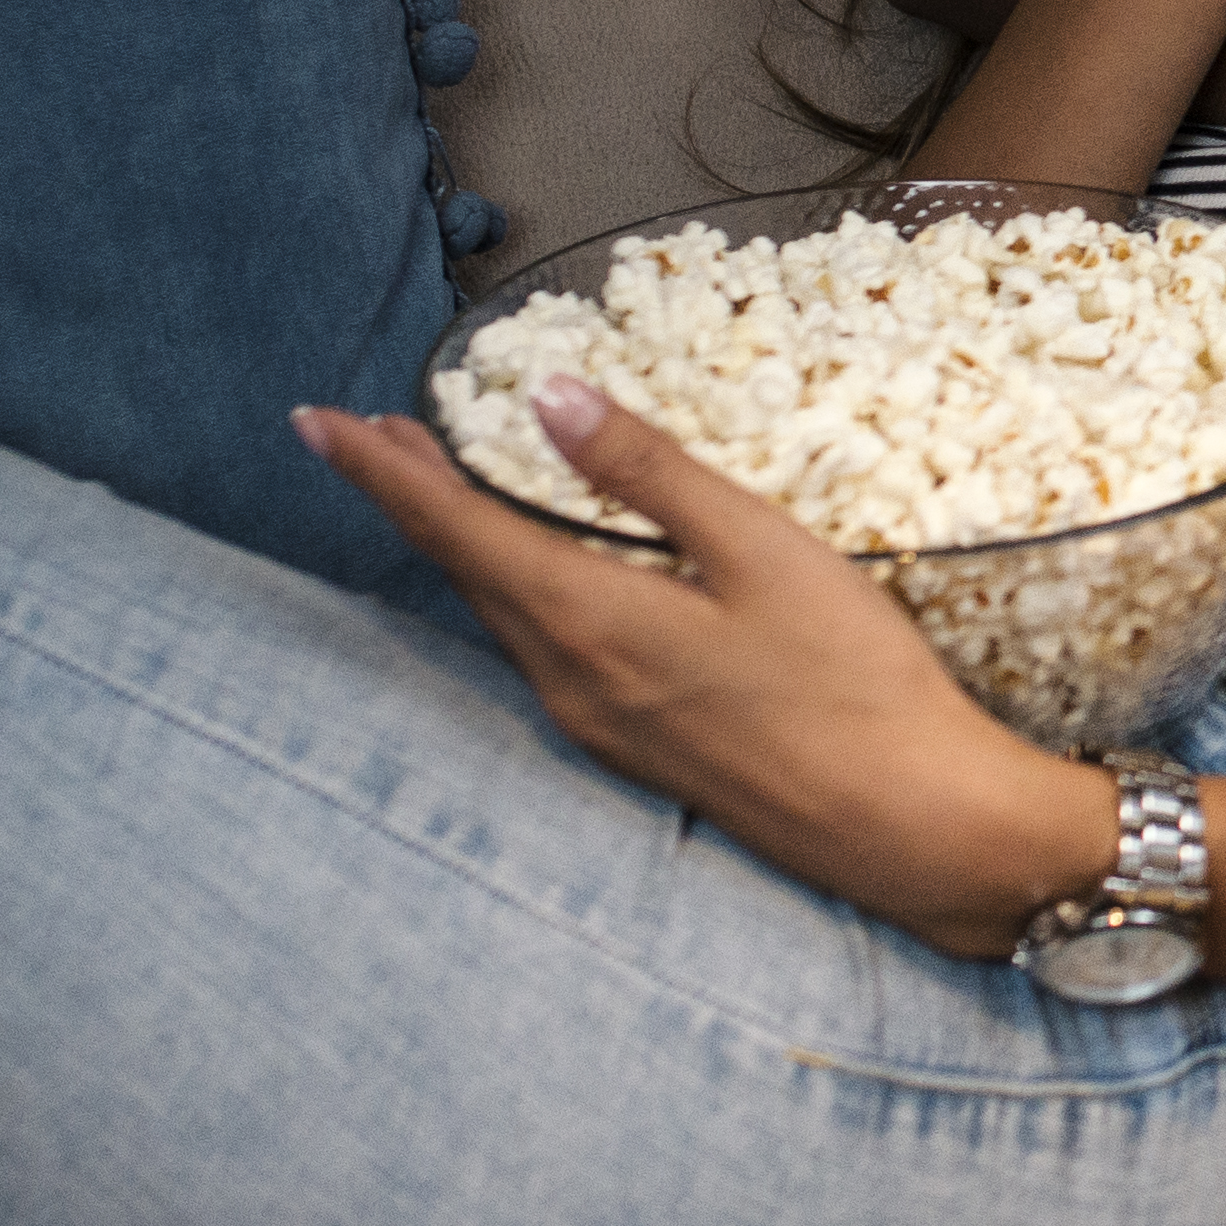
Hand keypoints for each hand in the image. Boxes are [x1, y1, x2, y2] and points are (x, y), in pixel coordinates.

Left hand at [294, 395, 1115, 959]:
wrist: (912, 830)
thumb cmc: (852, 684)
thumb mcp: (761, 550)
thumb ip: (649, 472)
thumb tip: (548, 396)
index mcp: (589, 623)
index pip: (452, 529)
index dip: (378, 471)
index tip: (312, 421)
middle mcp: (569, 682)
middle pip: (464, 573)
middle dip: (409, 498)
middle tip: (366, 433)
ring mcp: (599, 725)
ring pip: (500, 616)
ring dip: (460, 545)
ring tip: (432, 485)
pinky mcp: (636, 748)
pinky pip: (542, 652)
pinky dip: (512, 591)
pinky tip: (533, 573)